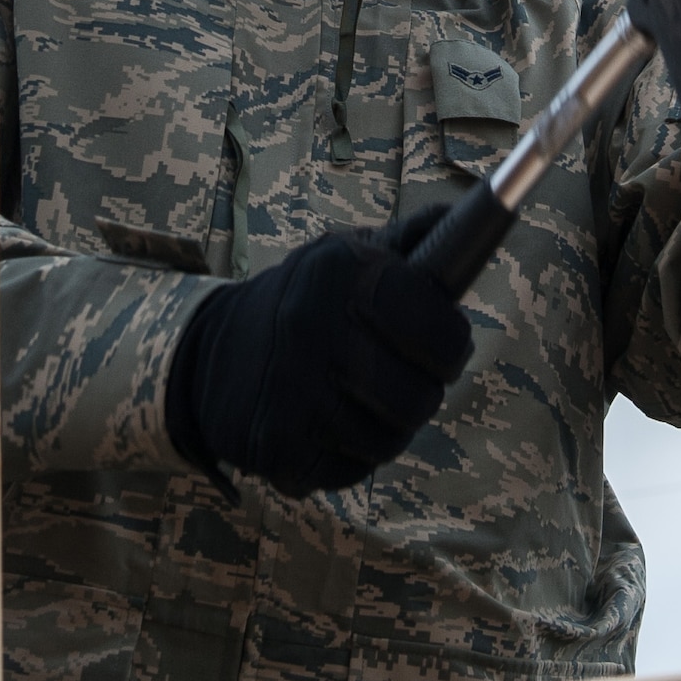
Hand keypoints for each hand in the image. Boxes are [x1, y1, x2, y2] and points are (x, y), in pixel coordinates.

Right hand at [164, 205, 471, 496]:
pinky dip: (353, 454)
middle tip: (407, 374)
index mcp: (338, 272)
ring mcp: (291, 392)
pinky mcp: (276, 447)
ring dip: (389, 425)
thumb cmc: (306, 300)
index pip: (439, 328)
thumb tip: (472, 209)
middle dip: (424, 390)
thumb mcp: (351, 254)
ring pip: (391, 440)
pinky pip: (354, 470)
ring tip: (365, 397)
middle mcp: (311, 328)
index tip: (446, 339)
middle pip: (421, 397)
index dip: (452, 340)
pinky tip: (330, 424)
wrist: (209, 352)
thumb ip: (415, 239)